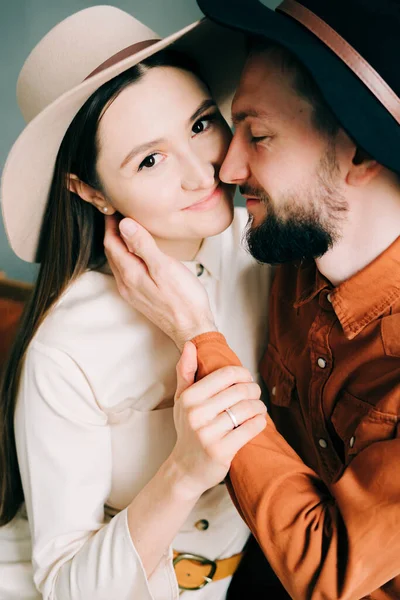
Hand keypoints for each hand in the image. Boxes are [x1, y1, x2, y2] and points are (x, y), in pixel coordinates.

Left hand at [104, 215, 216, 348]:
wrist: (192, 328)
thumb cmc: (184, 299)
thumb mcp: (164, 268)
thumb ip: (143, 245)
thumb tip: (124, 224)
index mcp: (130, 274)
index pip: (111, 243)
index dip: (110, 224)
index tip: (114, 207)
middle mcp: (126, 284)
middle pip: (112, 252)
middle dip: (112, 232)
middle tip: (117, 213)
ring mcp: (132, 292)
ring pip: (118, 262)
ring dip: (119, 244)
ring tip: (127, 228)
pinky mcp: (141, 296)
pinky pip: (127, 271)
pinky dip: (127, 256)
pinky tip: (138, 253)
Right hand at [168, 342, 266, 497]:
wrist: (185, 469)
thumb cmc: (187, 430)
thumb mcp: (181, 400)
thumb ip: (185, 372)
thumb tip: (190, 345)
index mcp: (189, 398)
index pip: (226, 375)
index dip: (243, 374)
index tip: (247, 379)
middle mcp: (196, 414)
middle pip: (240, 390)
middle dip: (253, 389)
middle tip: (255, 393)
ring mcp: (208, 434)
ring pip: (248, 409)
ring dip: (259, 406)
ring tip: (258, 408)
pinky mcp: (221, 451)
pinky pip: (250, 428)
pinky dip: (259, 422)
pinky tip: (257, 421)